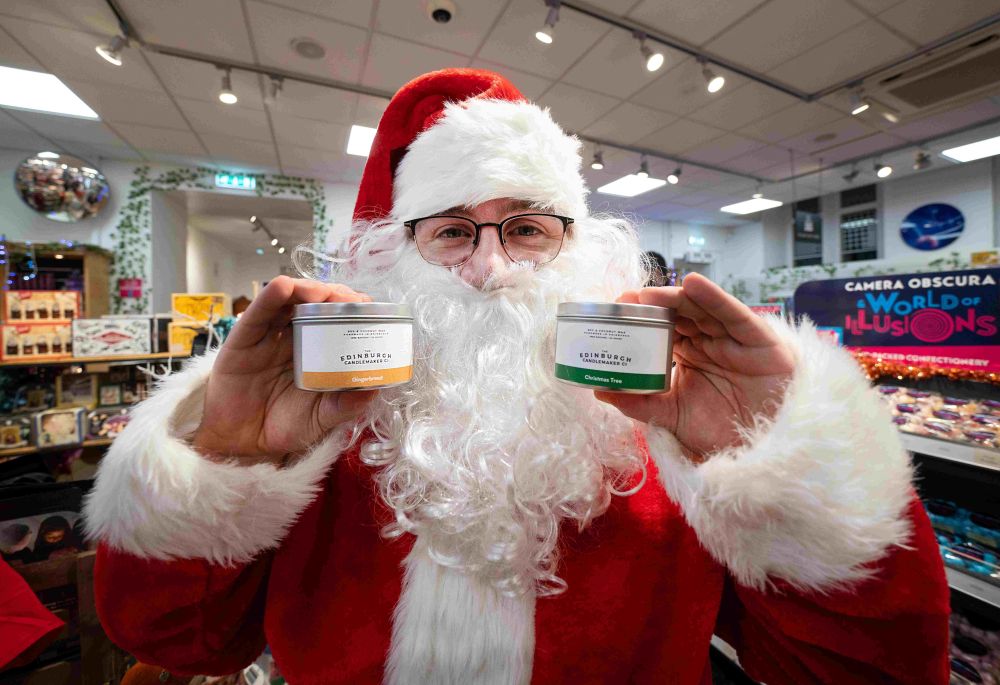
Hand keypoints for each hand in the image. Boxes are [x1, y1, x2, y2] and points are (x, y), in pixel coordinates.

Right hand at [192, 276, 375, 464]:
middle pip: (316, 303)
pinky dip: (270, 296)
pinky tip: (282, 287)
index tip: (368, 308)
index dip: (352, 309)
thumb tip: (375, 389)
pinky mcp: (244, 338)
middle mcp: (295, 336)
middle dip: (334, 295)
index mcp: (317, 350)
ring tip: (321, 292)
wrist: (243, 444)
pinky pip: (258, 313)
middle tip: (349, 299)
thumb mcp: (322, 418)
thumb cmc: (284, 425)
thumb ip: (346, 405)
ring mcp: (270, 334)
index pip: (338, 318)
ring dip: (306, 289)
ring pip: (288, 300)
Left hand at [595, 273, 794, 461]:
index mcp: (688, 354)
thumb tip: (600, 391)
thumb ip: (641, 404)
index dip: (641, 318)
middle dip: (653, 304)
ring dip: (676, 298)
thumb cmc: (721, 430)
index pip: (661, 328)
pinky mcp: (758, 339)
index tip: (614, 310)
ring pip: (702, 310)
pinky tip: (694, 284)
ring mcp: (732, 338)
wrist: (762, 449)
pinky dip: (714, 298)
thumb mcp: (672, 416)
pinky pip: (734, 314)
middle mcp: (708, 341)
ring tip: (650, 293)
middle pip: (679, 314)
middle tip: (627, 298)